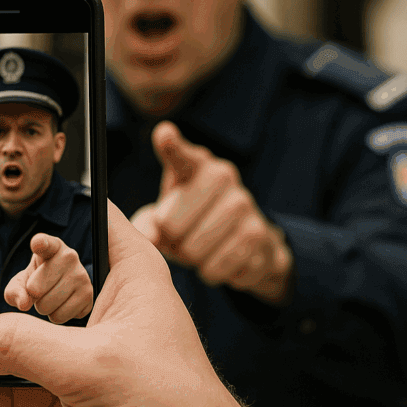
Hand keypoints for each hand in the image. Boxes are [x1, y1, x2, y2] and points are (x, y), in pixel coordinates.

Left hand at [4, 233, 92, 322]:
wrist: (59, 286)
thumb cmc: (37, 281)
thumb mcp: (20, 282)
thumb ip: (14, 291)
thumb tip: (24, 304)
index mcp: (51, 247)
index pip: (45, 243)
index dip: (40, 243)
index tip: (37, 243)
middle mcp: (69, 256)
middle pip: (36, 289)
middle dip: (33, 297)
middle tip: (40, 290)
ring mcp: (82, 275)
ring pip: (49, 306)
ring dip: (44, 308)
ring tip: (51, 296)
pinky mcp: (89, 295)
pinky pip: (61, 317)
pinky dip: (57, 316)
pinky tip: (62, 304)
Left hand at [131, 122, 293, 304]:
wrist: (246, 239)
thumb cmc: (194, 220)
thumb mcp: (165, 215)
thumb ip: (147, 224)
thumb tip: (148, 238)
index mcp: (194, 165)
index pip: (180, 155)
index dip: (171, 146)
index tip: (164, 135)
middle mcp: (222, 176)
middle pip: (171, 224)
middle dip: (170, 240)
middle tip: (183, 235)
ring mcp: (245, 203)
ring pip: (194, 249)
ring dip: (191, 258)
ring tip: (201, 247)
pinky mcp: (259, 233)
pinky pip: (218, 266)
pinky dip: (212, 271)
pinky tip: (220, 258)